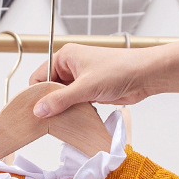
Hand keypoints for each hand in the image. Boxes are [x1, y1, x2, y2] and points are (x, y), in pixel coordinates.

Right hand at [29, 44, 151, 117]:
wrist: (144, 76)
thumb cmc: (119, 70)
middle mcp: (71, 67)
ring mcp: (80, 80)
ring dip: (63, 111)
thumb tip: (39, 109)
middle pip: (50, 90)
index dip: (36, 95)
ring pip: (62, 99)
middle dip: (49, 105)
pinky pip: (74, 105)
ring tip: (62, 122)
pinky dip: (73, 113)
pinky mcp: (89, 92)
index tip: (35, 112)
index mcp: (65, 57)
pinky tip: (74, 120)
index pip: (40, 77)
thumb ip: (60, 100)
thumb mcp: (85, 87)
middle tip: (47, 121)